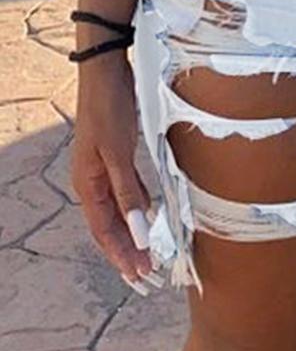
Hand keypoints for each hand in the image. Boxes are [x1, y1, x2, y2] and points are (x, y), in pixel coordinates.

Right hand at [70, 52, 162, 293]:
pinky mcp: (118, 155)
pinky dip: (139, 208)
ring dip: (134, 235)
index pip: (105, 231)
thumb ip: (128, 192)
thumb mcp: (118, 151)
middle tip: (147, 280)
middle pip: (111, 227)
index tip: (140, 277)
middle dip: (128, 255)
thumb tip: (137, 232)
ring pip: (120, 211)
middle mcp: (93, 181)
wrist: (107, 70)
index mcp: (88, 184)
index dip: (122, 256)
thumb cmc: (109, 107)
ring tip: (151, 258)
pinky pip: (128, 191)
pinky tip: (152, 218)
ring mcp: (105, 168)